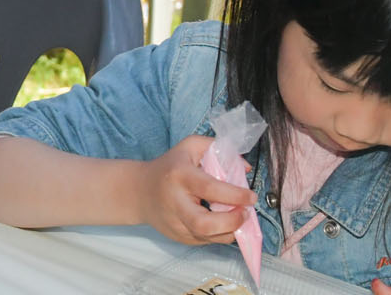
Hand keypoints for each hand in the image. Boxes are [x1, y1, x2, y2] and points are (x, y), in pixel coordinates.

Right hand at [134, 135, 256, 244]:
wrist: (139, 191)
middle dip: (232, 222)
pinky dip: (220, 234)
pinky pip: (207, 241)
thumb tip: (245, 168)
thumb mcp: (189, 147)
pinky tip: (221, 222)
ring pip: (209, 238)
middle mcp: (175, 202)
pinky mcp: (179, 237)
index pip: (210, 189)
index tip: (251, 196)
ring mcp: (175, 223)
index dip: (235, 195)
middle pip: (204, 224)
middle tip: (245, 213)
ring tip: (236, 217)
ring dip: (230, 230)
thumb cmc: (169, 167)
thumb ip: (217, 148)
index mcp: (179, 176)